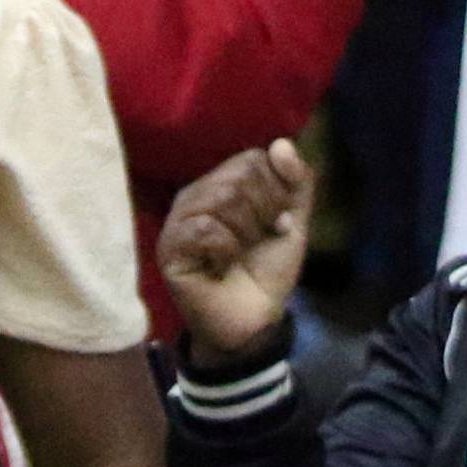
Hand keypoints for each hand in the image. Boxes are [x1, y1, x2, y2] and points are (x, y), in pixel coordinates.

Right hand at [156, 139, 314, 365]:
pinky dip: (226, 249)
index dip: (275, 191)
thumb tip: (281, 144)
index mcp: (220, 185)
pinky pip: (205, 228)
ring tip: (239, 255)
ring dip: (246, 234)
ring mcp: (179, 221)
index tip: (276, 223)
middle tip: (257, 241)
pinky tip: (222, 266)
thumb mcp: (292, 223)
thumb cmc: (266, 272)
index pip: (252, 160)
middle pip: (238, 177)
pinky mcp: (170, 248)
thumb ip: (296, 183)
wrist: (254, 323)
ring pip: (222, 199)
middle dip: (263, 213)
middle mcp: (195, 196)